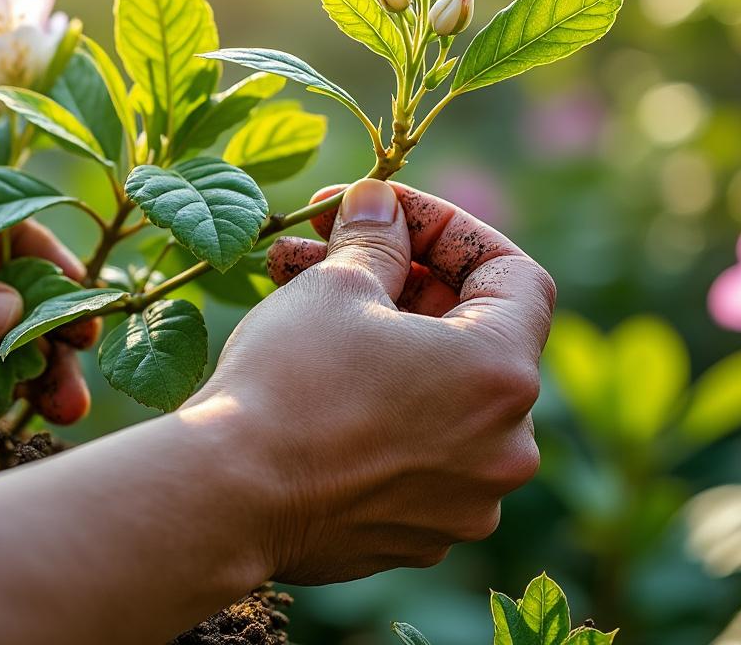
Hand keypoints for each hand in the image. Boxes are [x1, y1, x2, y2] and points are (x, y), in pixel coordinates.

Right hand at [189, 178, 554, 583]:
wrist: (226, 499)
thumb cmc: (288, 384)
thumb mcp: (335, 286)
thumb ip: (374, 237)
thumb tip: (378, 206)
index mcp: (503, 375)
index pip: (514, 275)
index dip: (449, 230)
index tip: (386, 214)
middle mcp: (505, 448)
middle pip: (472, 337)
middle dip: (398, 281)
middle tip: (326, 247)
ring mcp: (465, 501)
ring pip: (437, 397)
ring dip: (381, 342)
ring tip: (298, 302)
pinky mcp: (417, 535)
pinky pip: (411, 453)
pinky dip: (376, 410)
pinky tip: (312, 383)